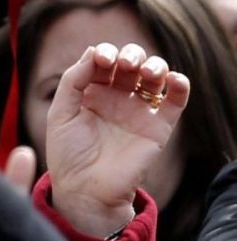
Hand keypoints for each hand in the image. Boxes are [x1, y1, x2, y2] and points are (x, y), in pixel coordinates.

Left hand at [42, 42, 188, 239]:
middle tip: (122, 64)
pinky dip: (180, 86)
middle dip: (130, 54)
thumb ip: (73, 81)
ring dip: (155, 65)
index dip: (104, 52)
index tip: (100, 60)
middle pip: (132, 62)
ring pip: (155, 76)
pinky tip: (174, 79)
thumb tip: (93, 51)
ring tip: (145, 71)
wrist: (86, 189)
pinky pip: (175, 102)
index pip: (104, 60)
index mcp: (92, 91)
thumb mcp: (61, 113)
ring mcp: (139, 110)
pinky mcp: (158, 127)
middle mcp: (117, 97)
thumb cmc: (68, 153)